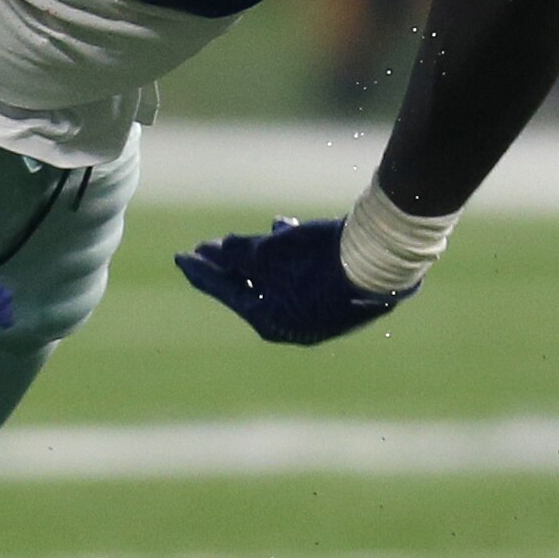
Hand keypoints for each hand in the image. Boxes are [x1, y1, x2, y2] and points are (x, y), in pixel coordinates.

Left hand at [176, 218, 411, 345]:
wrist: (377, 262)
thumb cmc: (314, 259)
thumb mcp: (266, 253)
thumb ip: (237, 253)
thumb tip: (217, 252)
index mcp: (269, 322)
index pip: (224, 293)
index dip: (201, 272)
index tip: (180, 257)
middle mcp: (293, 325)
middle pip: (251, 289)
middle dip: (231, 265)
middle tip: (209, 247)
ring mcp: (319, 315)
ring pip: (281, 281)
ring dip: (265, 256)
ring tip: (260, 232)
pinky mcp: (342, 298)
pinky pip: (306, 276)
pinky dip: (294, 257)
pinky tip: (294, 233)